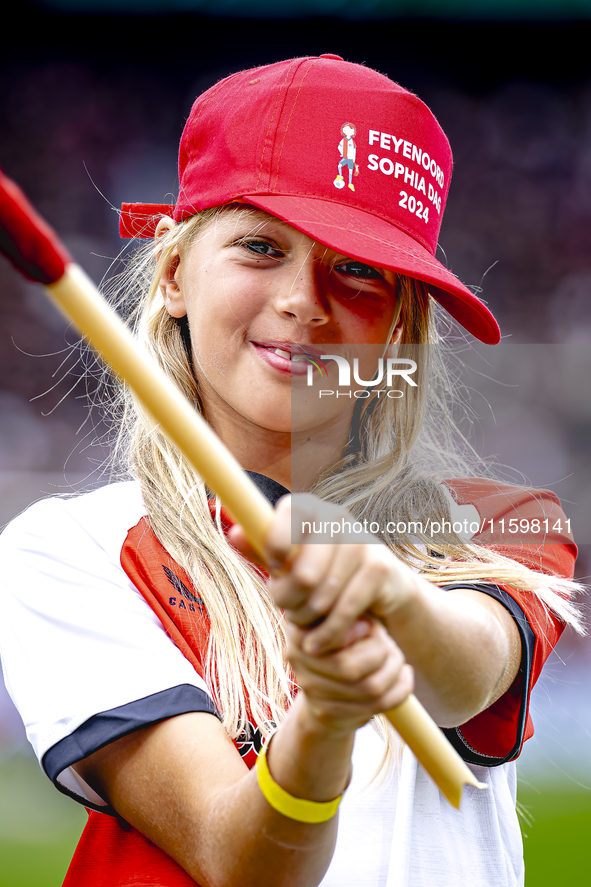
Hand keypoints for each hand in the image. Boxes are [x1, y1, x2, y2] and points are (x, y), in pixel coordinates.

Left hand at [257, 494, 418, 653]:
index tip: (275, 569)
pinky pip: (345, 608)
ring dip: (309, 618)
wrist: (383, 586)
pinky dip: (328, 632)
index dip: (275, 548)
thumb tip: (233, 534)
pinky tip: (317, 642)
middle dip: (290, 600)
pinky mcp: (380, 567)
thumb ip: (262, 548)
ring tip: (304, 623)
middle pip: (302, 571)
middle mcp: (337, 517)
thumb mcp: (291, 559)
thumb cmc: (325, 570)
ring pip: (322, 593)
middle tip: (289, 610)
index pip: (285, 519)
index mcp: (310, 509)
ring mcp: (362, 541)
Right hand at [286, 617, 413, 733]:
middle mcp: (298, 660)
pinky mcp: (329, 713)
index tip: (369, 626)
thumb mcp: (345, 618)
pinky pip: (378, 705)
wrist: (324, 683)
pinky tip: (405, 676)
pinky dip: (401, 689)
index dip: (358, 631)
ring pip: (370, 687)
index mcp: (300, 631)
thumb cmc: (343, 637)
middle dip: (382, 653)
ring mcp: (311, 690)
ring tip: (399, 660)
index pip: (332, 635)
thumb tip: (366, 628)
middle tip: (390, 644)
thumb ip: (351, 616)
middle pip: (350, 667)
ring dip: (394, 671)